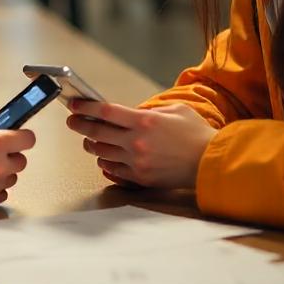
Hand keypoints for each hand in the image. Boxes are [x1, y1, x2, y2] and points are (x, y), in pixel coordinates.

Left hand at [65, 100, 215, 189]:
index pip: (106, 112)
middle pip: (97, 132)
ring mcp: (136, 162)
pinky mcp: (139, 178)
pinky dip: (105, 162)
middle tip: (73, 121)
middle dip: (80, 125)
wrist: (210, 163)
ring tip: (89, 139)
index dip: (86, 107)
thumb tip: (132, 114)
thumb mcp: (175, 110)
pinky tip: (104, 157)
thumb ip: (150, 111)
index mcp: (143, 121)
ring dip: (91, 145)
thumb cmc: (196, 135)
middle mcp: (136, 142)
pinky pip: (112, 170)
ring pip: (101, 153)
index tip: (75, 105)